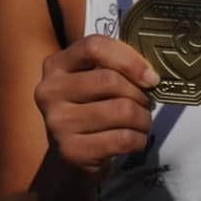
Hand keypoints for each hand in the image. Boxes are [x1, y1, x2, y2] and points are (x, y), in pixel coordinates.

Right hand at [34, 34, 159, 178]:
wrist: (72, 153)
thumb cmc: (90, 107)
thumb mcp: (91, 78)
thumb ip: (113, 65)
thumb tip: (150, 74)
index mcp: (56, 65)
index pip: (94, 47)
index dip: (128, 59)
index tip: (150, 77)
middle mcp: (50, 91)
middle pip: (111, 80)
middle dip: (140, 94)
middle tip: (147, 103)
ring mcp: (58, 123)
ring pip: (122, 111)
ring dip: (143, 118)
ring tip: (142, 121)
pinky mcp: (72, 151)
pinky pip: (123, 139)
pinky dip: (139, 139)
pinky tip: (135, 139)